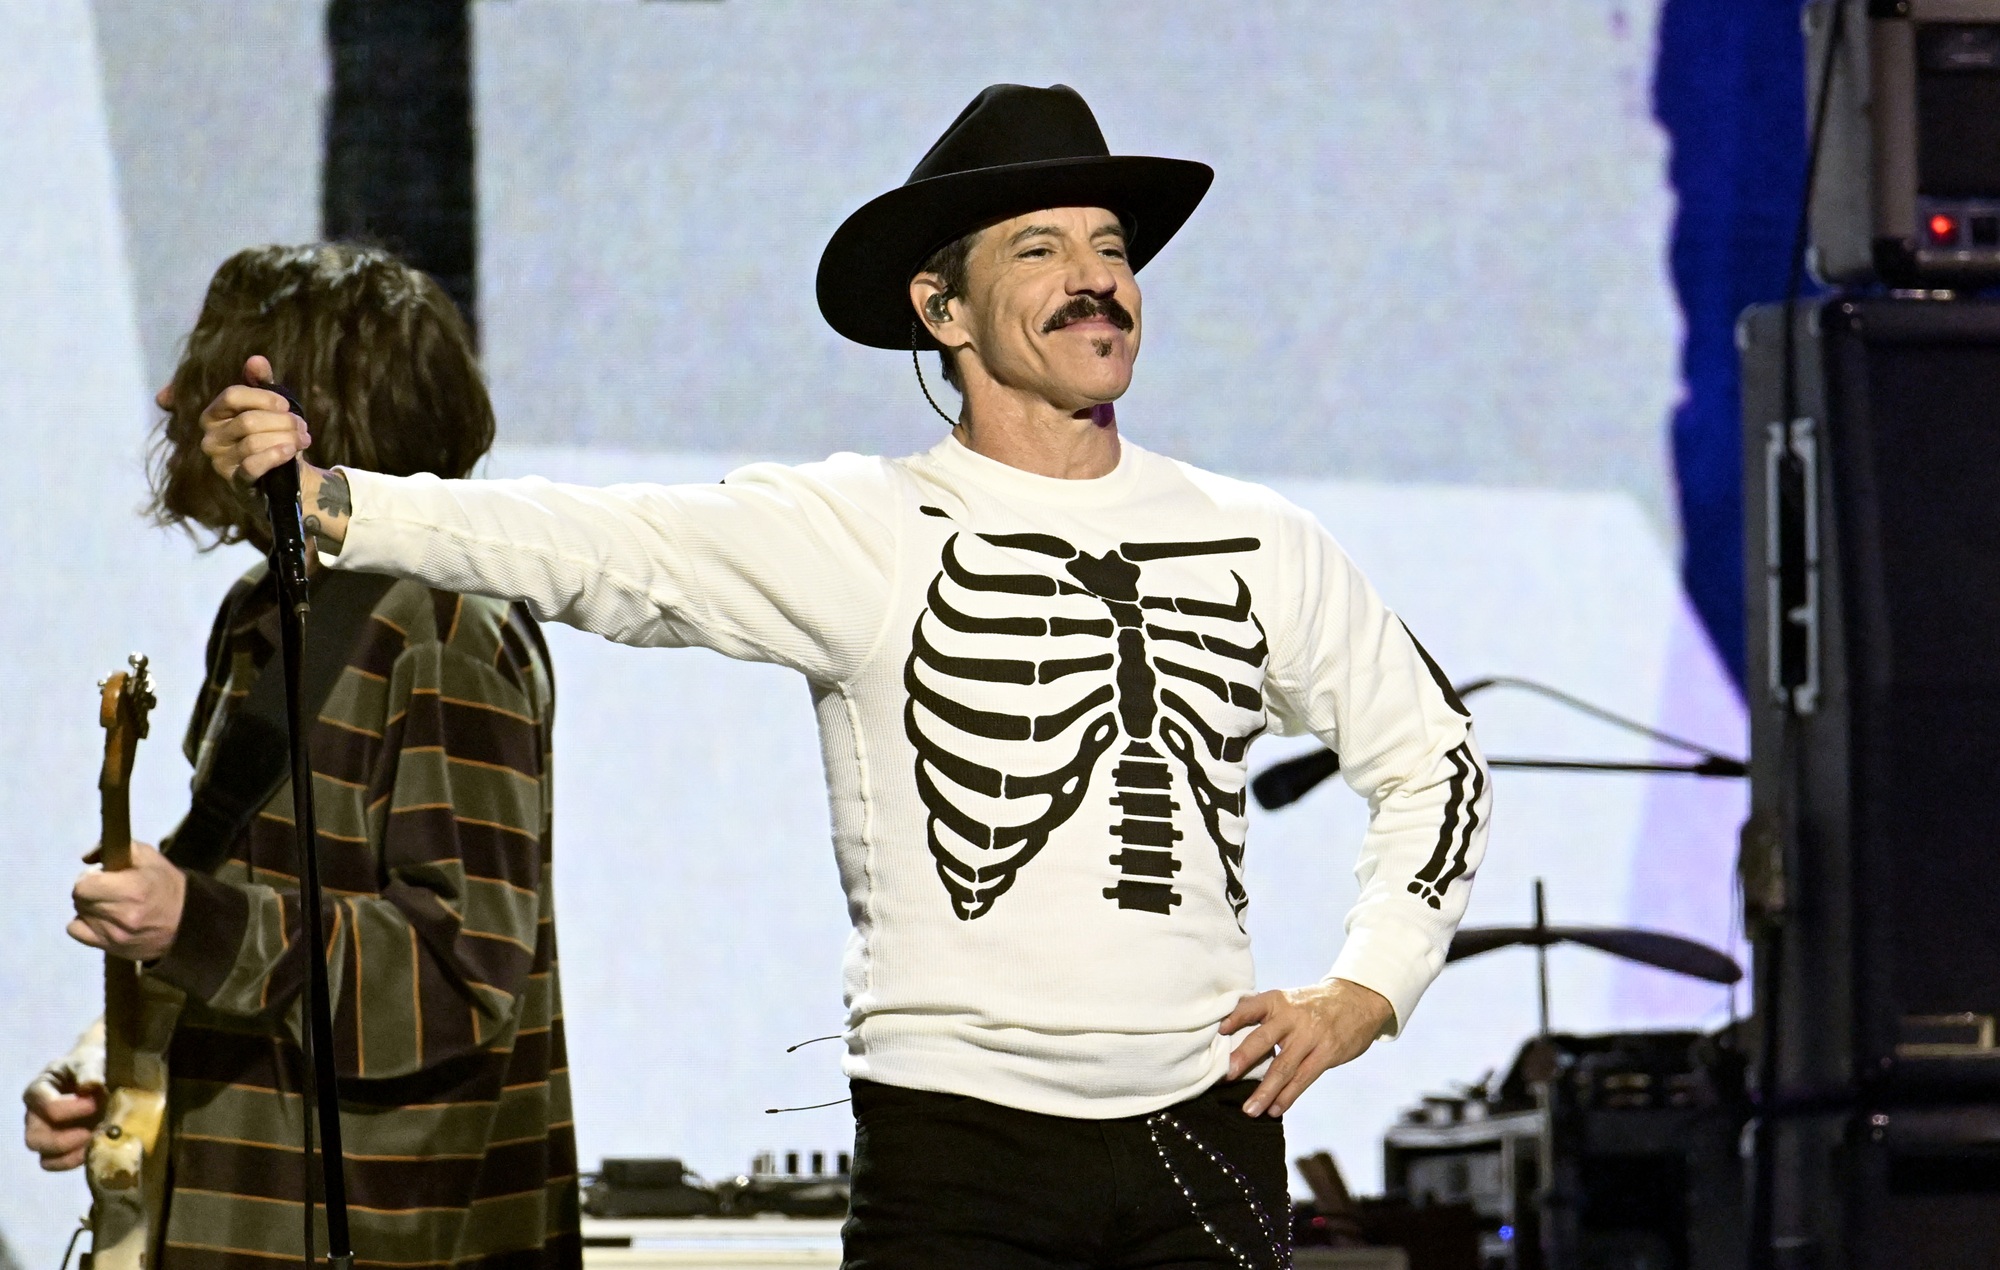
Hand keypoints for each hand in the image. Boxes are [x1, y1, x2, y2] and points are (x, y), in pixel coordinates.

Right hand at [23, 1064, 104, 1171]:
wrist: (100, 1072)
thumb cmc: (90, 1064)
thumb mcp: (90, 1060)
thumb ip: (89, 1071)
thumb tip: (89, 1086)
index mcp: (38, 1091)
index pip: (47, 1107)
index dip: (73, 1109)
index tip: (95, 1102)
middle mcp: (34, 1116)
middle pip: (36, 1139)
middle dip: (66, 1139)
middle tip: (92, 1131)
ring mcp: (45, 1134)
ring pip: (45, 1157)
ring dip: (73, 1153)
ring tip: (95, 1140)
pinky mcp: (59, 1148)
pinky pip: (57, 1165)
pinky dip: (75, 1161)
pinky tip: (94, 1149)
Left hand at [69, 840, 185, 961]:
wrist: (187, 921)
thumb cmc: (167, 885)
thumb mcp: (149, 857)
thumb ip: (116, 849)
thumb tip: (86, 858)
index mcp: (131, 889)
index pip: (83, 886)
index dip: (89, 878)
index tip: (101, 877)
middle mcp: (120, 915)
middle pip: (80, 900)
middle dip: (89, 891)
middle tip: (105, 889)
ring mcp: (114, 935)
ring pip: (79, 915)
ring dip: (89, 907)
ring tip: (108, 904)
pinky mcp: (111, 948)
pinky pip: (78, 933)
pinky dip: (84, 923)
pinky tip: (99, 919)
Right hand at [199, 355, 313, 483]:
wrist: (282, 476)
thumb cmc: (271, 436)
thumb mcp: (268, 407)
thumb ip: (261, 382)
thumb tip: (256, 360)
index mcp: (213, 415)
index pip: (232, 396)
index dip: (263, 397)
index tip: (286, 405)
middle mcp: (210, 439)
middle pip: (248, 421)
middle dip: (283, 422)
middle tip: (302, 427)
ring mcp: (220, 463)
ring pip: (254, 443)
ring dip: (286, 439)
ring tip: (303, 439)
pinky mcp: (236, 483)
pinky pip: (252, 466)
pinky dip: (274, 456)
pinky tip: (290, 452)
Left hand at [1221, 978, 1395, 1117]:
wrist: (1358, 1000)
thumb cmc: (1314, 1005)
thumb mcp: (1289, 999)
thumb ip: (1265, 1015)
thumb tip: (1229, 1031)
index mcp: (1278, 1000)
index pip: (1252, 1007)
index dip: (1235, 1018)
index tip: (1219, 1031)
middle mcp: (1292, 1016)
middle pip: (1264, 1039)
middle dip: (1244, 1058)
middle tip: (1226, 1076)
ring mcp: (1311, 1036)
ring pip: (1284, 1066)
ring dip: (1265, 1091)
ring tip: (1250, 1110)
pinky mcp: (1327, 1053)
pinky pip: (1303, 1078)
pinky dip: (1287, 1096)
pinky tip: (1275, 1109)